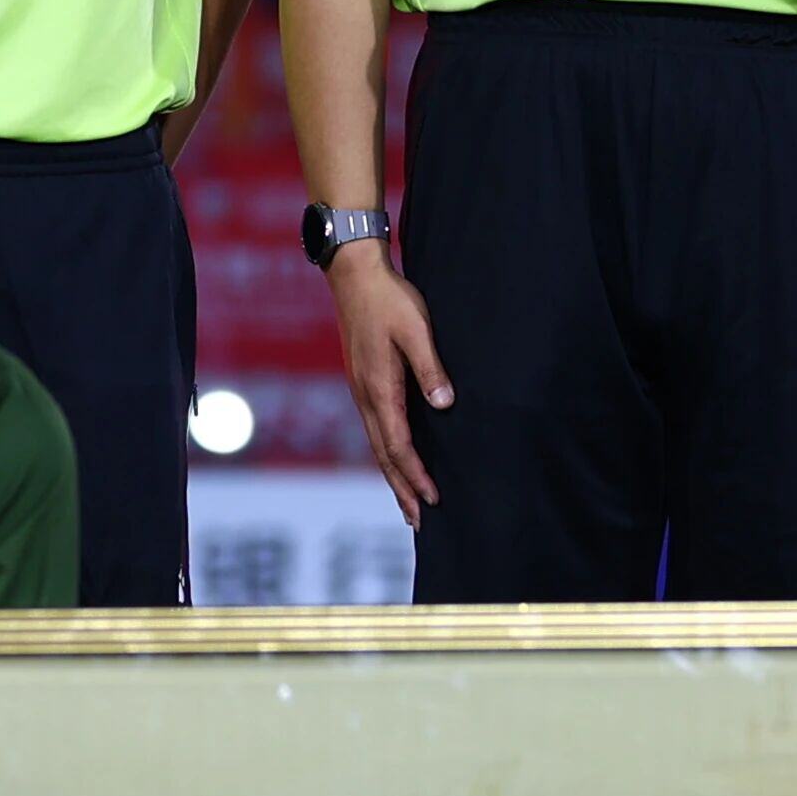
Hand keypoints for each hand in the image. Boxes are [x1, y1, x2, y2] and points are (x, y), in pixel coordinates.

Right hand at [327, 247, 454, 524]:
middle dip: (402, 489)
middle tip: (418, 521)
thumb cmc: (389, 299)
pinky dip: (386, 453)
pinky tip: (395, 459)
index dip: (415, 474)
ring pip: (377, 444)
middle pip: (384, 454)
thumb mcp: (416, 329)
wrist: (354, 274)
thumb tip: (443, 404)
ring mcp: (361, 390)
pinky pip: (375, 428)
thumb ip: (430, 367)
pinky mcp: (363, 381)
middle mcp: (366, 396)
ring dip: (393, 476)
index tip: (432, 498)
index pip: (398, 444)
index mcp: (379, 388)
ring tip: (407, 502)